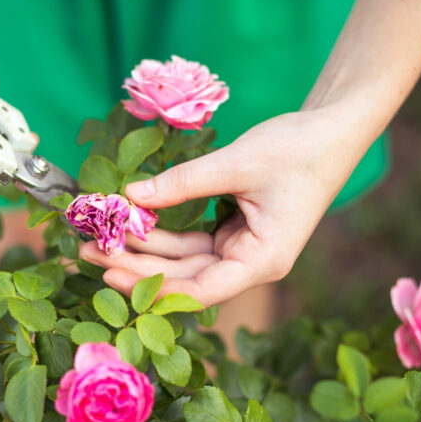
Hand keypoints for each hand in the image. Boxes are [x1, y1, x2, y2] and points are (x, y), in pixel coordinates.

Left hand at [80, 108, 367, 305]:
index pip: (199, 290)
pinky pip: (191, 242)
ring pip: (184, 261)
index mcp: (262, 261)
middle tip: (88, 251)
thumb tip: (129, 196)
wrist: (331, 131)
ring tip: (98, 239)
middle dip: (137, 266)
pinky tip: (131, 224)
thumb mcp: (237, 164)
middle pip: (185, 278)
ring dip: (144, 251)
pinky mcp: (233, 234)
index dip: (152, 286)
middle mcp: (250, 264)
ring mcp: (241, 250)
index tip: (110, 272)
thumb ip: (182, 183)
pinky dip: (163, 233)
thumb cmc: (297, 150)